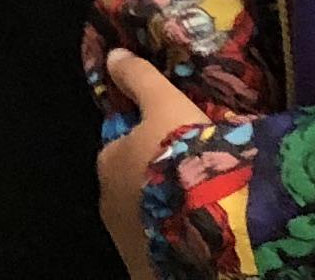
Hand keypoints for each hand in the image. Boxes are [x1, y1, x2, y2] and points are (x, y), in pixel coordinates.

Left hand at [99, 53, 211, 279]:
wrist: (206, 226)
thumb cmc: (181, 156)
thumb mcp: (166, 104)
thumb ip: (139, 78)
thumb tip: (113, 55)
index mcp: (108, 160)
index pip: (120, 146)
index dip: (146, 142)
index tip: (175, 143)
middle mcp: (108, 202)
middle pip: (130, 184)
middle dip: (152, 180)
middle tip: (192, 176)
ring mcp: (125, 240)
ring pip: (144, 218)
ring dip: (162, 213)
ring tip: (200, 209)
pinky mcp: (143, 269)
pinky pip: (157, 250)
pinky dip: (171, 243)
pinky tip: (197, 238)